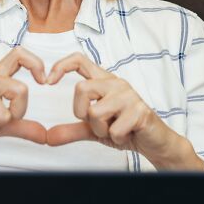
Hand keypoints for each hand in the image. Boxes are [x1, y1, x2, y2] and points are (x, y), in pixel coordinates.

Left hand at [45, 52, 203, 169]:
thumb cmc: (125, 129)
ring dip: (101, 130)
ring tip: (114, 130)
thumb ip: (71, 130)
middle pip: (82, 88)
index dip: (60, 66)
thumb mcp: (94, 129)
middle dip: (81, 113)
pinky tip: (126, 135)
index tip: (47, 81)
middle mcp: (115, 83)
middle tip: (96, 123)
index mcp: (104, 81)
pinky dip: (116, 138)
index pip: (79, 60)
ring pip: (96, 112)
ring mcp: (129, 95)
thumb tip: (47, 137)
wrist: (155, 143)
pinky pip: (113, 129)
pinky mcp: (140, 111)